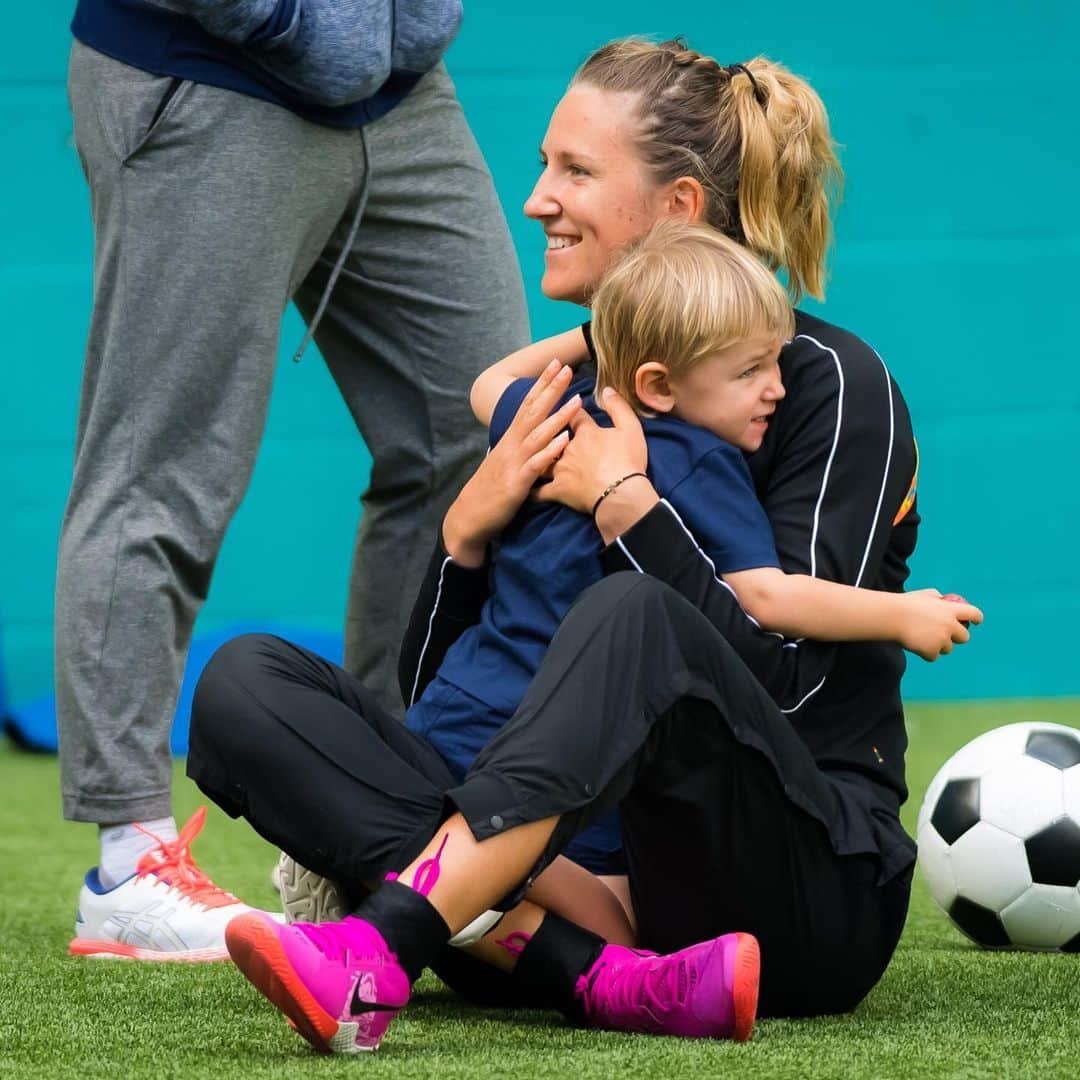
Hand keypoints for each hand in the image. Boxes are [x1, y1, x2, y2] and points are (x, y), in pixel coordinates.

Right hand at [443, 361, 580, 565]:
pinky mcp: (517, 483)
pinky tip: (564, 440)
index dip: (542, 384)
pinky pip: (536, 464)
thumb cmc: (490, 491)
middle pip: (533, 412)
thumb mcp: (505, 463)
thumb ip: (520, 447)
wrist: (469, 518)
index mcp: (509, 439)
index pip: (527, 405)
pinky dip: (550, 451)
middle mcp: (511, 446)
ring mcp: (513, 463)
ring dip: (558, 417)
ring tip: (577, 401)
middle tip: (567, 368)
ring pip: (538, 435)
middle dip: (551, 389)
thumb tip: (538, 434)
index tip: (556, 365)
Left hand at [535, 386, 650, 513]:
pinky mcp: (558, 491)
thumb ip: (618, 407)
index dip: (571, 410)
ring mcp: (560, 470)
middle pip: (552, 435)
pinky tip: (526, 490)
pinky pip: (539, 492)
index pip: (574, 415)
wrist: (621, 495)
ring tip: (529, 457)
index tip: (570, 407)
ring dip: (536, 458)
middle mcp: (567, 448)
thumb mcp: (631, 429)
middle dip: (548, 432)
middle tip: (544, 430)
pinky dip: (532, 491)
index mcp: (585, 433)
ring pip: (541, 460)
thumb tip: (606, 390)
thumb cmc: (628, 462)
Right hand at [899, 588, 983, 660]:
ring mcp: (941, 639)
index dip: (976, 618)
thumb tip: (942, 600)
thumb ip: (936, 598)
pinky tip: (915, 644)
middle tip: (945, 635)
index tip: (975, 622)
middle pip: (964, 637)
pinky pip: (933, 656)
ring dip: (939, 645)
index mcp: (950, 610)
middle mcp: (950, 625)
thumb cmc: (904, 604)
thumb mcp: (923, 595)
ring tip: (922, 638)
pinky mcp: (932, 651)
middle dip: (957, 637)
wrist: (891, 617)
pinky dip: (926, 653)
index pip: (973, 614)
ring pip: (947, 648)